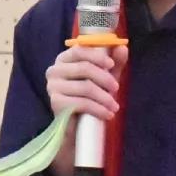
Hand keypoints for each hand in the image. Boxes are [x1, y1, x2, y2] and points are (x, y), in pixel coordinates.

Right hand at [45, 44, 128, 175]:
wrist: (77, 128)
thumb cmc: (90, 98)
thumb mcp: (104, 78)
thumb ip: (114, 64)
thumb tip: (123, 48)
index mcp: (64, 59)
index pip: (80, 50)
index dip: (98, 55)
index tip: (112, 64)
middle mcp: (54, 70)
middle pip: (84, 68)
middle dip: (105, 78)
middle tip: (117, 89)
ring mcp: (53, 86)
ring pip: (86, 87)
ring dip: (105, 98)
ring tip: (114, 106)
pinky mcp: (56, 103)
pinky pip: (82, 103)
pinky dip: (99, 109)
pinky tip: (107, 114)